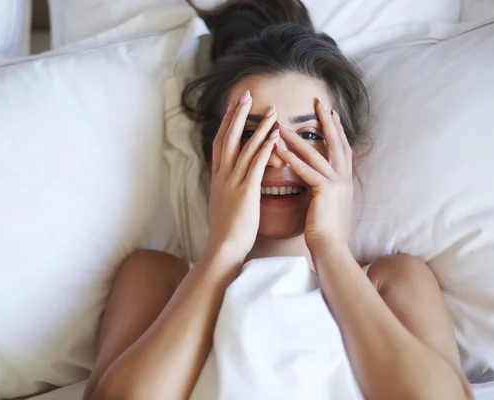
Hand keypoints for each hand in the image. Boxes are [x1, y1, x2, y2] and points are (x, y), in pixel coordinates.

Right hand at [205, 91, 279, 261]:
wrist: (224, 247)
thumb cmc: (226, 230)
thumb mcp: (222, 203)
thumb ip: (226, 189)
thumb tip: (227, 183)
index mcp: (217, 177)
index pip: (220, 143)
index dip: (227, 123)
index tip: (234, 106)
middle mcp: (222, 175)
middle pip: (228, 137)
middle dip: (237, 115)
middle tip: (246, 95)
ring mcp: (233, 181)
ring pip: (244, 146)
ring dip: (258, 126)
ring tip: (270, 110)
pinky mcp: (246, 191)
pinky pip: (256, 164)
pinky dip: (265, 147)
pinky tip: (275, 135)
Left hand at [275, 101, 353, 249]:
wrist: (331, 249)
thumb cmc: (326, 231)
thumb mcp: (328, 204)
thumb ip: (326, 188)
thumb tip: (320, 180)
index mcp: (345, 181)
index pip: (342, 148)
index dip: (337, 130)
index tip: (330, 113)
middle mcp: (345, 178)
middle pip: (336, 142)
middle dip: (328, 121)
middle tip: (319, 102)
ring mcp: (337, 184)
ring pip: (316, 153)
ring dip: (299, 138)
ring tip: (284, 124)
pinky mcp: (326, 191)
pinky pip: (307, 170)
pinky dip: (293, 158)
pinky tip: (279, 148)